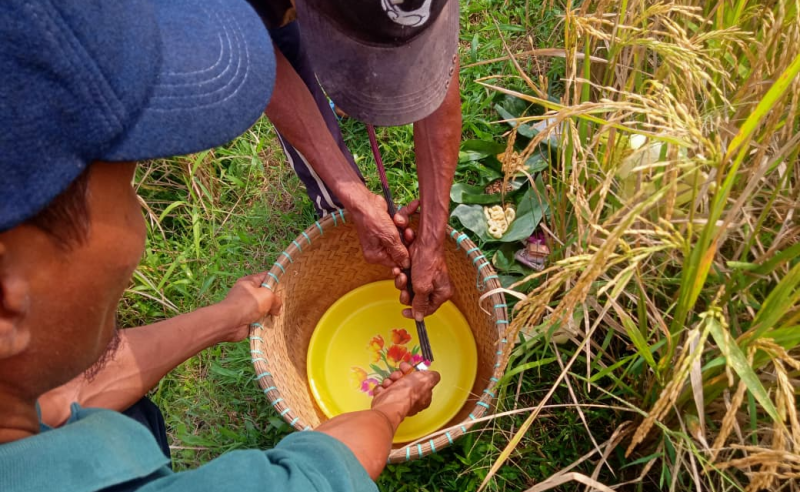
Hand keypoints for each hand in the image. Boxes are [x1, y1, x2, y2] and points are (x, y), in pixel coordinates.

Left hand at [218, 272, 281, 341]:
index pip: (266, 276)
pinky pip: (260, 319)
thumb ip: (276, 299)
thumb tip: (277, 309)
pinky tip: (274, 323)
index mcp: (249, 282)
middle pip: (265, 293)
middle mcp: (247, 293)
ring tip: (281, 314)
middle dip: (275, 298)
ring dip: (270, 312)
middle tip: (286, 302)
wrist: (230, 322)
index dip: (277, 278)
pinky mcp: (247, 319)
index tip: (288, 284)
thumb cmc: (248, 304)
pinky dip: (265, 322)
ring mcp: (246, 307)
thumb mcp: (267, 295)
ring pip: (263, 308)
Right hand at [350, 192, 409, 268]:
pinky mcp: (388, 224)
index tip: (414, 252)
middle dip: (406, 238)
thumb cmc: (374, 220)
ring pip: (402, 234)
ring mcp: (384, 235)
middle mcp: (379, 247)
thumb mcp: (389, 239)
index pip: (395, 263)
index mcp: (376, 255)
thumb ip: (400, 253)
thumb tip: (407, 265)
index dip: (406, 257)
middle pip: (401, 248)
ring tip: (399, 220)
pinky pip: (401, 223)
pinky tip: (415, 205)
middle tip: (407, 232)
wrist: (365, 200)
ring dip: (404, 225)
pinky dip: (405, 214)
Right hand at [372, 362, 439, 418]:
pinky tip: (384, 388)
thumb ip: (433, 376)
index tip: (408, 367)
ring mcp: (397, 402)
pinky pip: (383, 391)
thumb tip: (434, 375)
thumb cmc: (410, 391)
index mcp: (423, 398)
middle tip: (398, 374)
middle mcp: (411, 402)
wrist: (391, 402)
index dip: (413, 373)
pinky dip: (382, 388)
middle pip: (405, 382)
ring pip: (393, 385)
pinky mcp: (385, 402)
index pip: (419, 382)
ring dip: (390, 380)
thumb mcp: (427, 379)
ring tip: (390, 382)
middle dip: (399, 375)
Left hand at [391, 200, 452, 319]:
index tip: (404, 312)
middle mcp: (435, 288)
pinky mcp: (418, 272)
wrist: (425, 241)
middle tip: (403, 288)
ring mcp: (426, 279)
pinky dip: (401, 276)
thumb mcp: (422, 287)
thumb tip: (419, 317)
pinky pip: (407, 280)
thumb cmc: (428, 262)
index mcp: (442, 293)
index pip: (428, 310)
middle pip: (416, 300)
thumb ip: (420, 303)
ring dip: (402, 283)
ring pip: (409, 290)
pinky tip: (399, 270)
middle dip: (406, 294)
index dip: (415, 312)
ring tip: (401, 274)